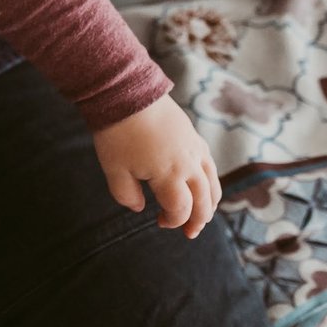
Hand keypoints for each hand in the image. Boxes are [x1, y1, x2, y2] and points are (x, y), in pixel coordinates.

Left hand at [92, 93, 221, 238]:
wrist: (126, 94)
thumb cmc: (117, 133)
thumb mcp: (113, 169)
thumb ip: (126, 194)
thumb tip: (140, 208)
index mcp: (169, 176)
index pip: (181, 209)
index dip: (173, 221)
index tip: (159, 222)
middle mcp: (189, 165)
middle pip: (204, 201)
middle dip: (198, 220)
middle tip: (189, 232)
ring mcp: (195, 150)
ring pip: (213, 184)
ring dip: (210, 204)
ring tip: (202, 215)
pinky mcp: (194, 137)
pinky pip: (210, 166)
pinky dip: (210, 182)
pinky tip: (201, 185)